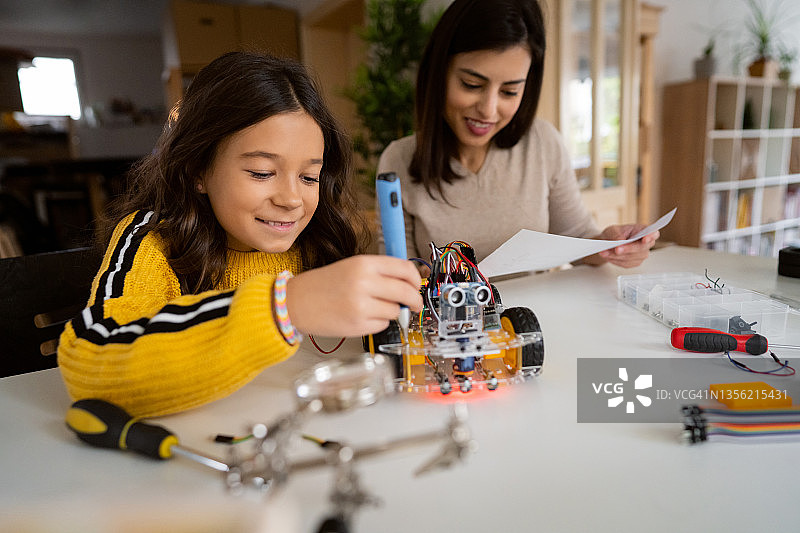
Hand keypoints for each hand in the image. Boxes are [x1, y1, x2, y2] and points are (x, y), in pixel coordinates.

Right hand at [285, 255, 422, 336]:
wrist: (297, 302)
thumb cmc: (325, 284)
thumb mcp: (353, 267)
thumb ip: (380, 273)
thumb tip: (409, 284)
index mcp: (364, 264)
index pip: (405, 269)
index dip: (416, 279)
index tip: (417, 286)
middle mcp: (364, 283)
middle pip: (406, 292)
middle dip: (415, 300)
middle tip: (415, 304)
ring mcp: (361, 305)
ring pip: (396, 310)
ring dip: (392, 311)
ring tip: (373, 307)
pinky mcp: (358, 325)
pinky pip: (383, 324)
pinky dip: (378, 322)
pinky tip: (363, 316)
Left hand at [588, 224, 659, 267]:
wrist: (608, 242)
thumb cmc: (614, 233)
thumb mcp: (612, 229)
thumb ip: (616, 235)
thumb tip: (619, 241)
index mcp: (643, 230)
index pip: (653, 233)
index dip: (651, 236)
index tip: (645, 239)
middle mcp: (645, 243)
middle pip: (641, 248)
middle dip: (628, 249)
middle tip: (617, 249)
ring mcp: (641, 254)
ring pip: (631, 257)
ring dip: (616, 256)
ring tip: (604, 252)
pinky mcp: (634, 262)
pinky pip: (625, 263)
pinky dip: (615, 260)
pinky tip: (608, 256)